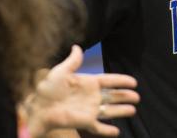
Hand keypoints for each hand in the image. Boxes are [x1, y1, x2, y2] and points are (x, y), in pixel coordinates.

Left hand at [25, 45, 139, 136]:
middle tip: (137, 97)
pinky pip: (99, 128)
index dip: (121, 81)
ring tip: (133, 110)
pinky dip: (108, 131)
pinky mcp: (85, 122)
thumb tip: (77, 46)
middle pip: (113, 96)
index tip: (133, 82)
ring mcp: (89, 110)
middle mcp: (91, 97)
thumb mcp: (61, 71)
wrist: (39, 107)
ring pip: (110, 111)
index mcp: (88, 82)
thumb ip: (72, 61)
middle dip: (125, 96)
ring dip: (121, 111)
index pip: (109, 81)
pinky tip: (117, 132)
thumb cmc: (48, 88)